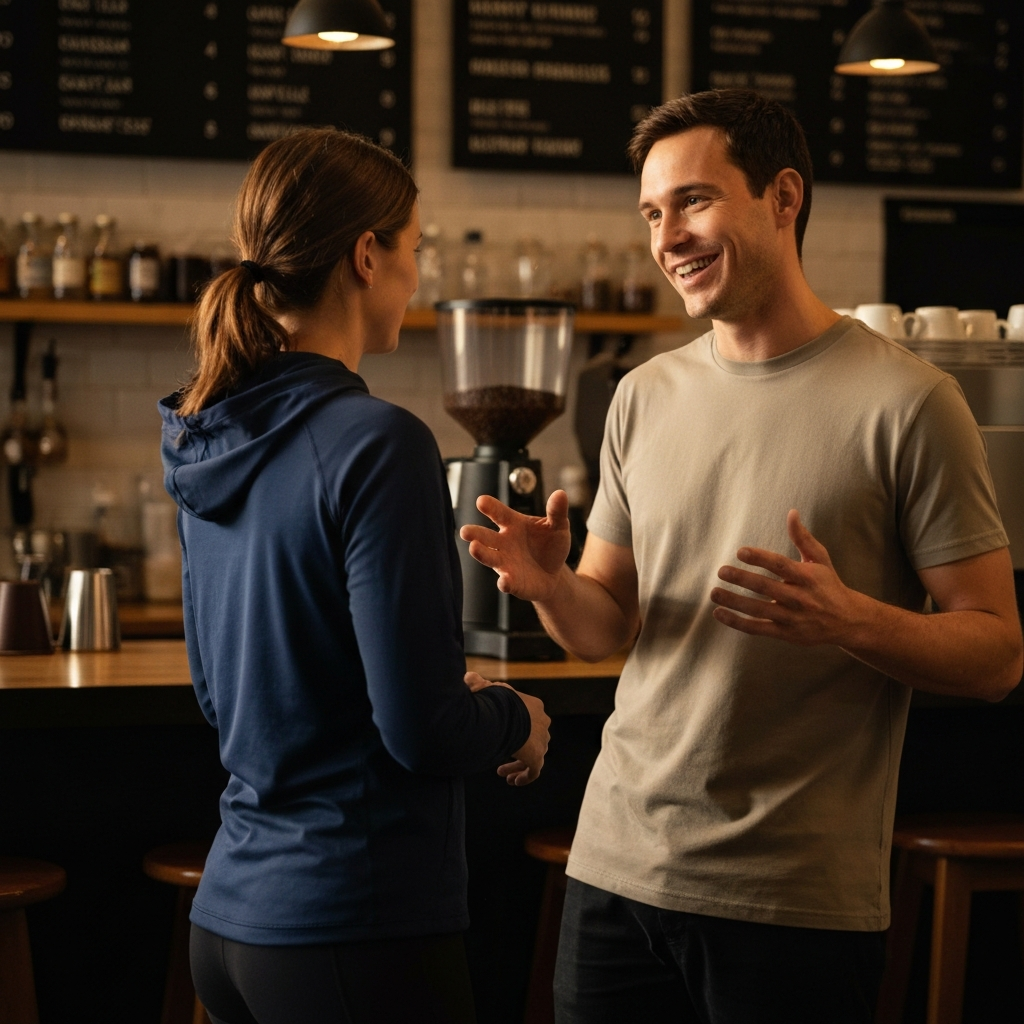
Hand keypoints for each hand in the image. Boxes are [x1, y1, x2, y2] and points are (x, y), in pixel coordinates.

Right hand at [459, 490, 571, 601]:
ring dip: (481, 553)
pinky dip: (505, 582)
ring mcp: (505, 563)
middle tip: (465, 530)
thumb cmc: (550, 545)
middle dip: (475, 533)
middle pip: (485, 536)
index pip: (499, 513)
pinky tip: (505, 581)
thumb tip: (561, 494)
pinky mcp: (512, 582)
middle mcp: (503, 543)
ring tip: (474, 548)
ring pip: (489, 557)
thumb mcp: (558, 526)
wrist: (554, 574)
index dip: (490, 507)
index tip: (481, 501)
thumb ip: (557, 512)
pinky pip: (506, 582)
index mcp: (513, 524)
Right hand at [464, 672, 550, 784]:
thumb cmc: (493, 702)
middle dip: (518, 746)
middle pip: (533, 737)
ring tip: (502, 771)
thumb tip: (468, 677)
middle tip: (502, 753)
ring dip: (518, 763)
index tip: (502, 733)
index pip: (529, 717)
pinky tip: (512, 781)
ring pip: (534, 755)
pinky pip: (534, 771)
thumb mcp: (485, 690)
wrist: (503, 717)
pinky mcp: (537, 757)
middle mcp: (542, 723)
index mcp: (533, 706)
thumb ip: (478, 685)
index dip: (516, 727)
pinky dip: (524, 776)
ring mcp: (541, 741)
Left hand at [709, 510, 866, 646]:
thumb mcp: (820, 560)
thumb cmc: (828, 585)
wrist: (847, 621)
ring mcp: (791, 618)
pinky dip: (737, 622)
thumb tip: (791, 512)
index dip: (760, 558)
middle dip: (742, 579)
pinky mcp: (785, 633)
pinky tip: (719, 613)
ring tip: (714, 593)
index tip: (740, 552)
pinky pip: (757, 628)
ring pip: (758, 609)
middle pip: (766, 587)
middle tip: (721, 571)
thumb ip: (803, 538)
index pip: (780, 565)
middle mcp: (799, 598)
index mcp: (807, 577)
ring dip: (734, 602)